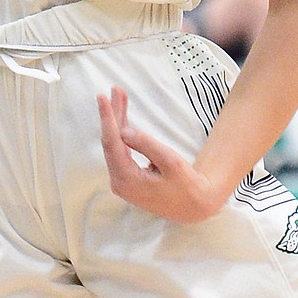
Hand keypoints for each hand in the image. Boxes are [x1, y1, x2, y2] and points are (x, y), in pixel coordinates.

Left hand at [98, 87, 227, 223]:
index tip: (102, 98)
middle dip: (113, 114)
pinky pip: (122, 152)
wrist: (195, 207)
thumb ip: (146, 145)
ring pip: (116, 145)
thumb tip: (123, 131)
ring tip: (120, 96)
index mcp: (127, 180)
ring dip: (118, 121)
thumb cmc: (186, 185)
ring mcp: (122, 181)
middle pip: (112, 142)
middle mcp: (119, 182)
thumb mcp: (170, 162)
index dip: (107, 118)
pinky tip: (123, 117)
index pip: (112, 143)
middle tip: (115, 90)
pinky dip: (123, 133)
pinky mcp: (128, 178)